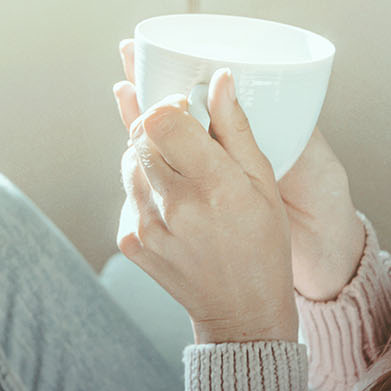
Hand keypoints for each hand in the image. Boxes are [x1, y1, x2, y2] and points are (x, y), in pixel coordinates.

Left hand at [116, 40, 363, 300]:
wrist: (242, 312)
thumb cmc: (263, 244)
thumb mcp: (263, 183)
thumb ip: (236, 128)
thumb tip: (219, 79)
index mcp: (215, 186)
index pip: (162, 119)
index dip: (169, 103)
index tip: (185, 106)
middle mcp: (175, 206)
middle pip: (141, 135)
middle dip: (158, 124)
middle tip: (182, 132)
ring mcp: (147, 226)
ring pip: (129, 160)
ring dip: (149, 154)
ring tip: (180, 168)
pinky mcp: (130, 241)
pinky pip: (127, 192)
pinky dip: (144, 186)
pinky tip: (172, 201)